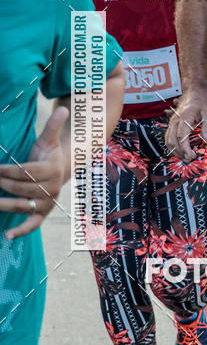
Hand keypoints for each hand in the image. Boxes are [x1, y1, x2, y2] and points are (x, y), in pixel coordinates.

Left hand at [0, 106, 68, 239]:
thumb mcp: (49, 139)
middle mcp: (52, 188)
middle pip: (23, 188)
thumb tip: (62, 108)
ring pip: (24, 205)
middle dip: (4, 184)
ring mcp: (48, 202)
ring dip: (5, 204)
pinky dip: (21, 231)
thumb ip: (53, 126)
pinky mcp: (43, 213)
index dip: (9, 170)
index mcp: (52, 170)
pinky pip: (33, 224)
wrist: (61, 171)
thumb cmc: (49, 154)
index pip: (27, 172)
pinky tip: (7, 236)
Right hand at [165, 91, 206, 161]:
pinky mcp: (172, 123)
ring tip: (185, 157)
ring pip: (168, 140)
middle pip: (172, 141)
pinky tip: (180, 151)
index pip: (181, 137)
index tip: (192, 156)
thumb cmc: (202, 100)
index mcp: (184, 117)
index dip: (186, 149)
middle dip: (180, 153)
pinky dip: (172, 146)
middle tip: (190, 160)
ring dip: (175, 151)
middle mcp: (175, 120)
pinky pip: (168, 137)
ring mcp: (172, 122)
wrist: (195, 91)